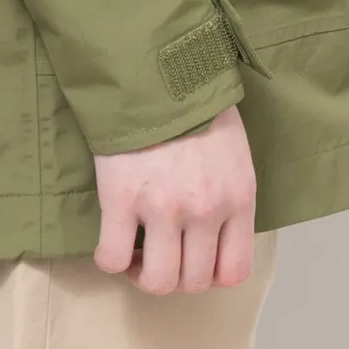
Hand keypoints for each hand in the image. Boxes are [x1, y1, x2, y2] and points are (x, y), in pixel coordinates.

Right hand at [90, 103, 257, 292]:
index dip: (211, 276)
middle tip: (160, 253)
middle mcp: (206, 210)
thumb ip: (228, 193)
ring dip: (144, 275)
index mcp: (238, 197)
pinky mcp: (122, 198)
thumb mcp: (232, 150)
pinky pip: (113, 257)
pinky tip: (112, 242)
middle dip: (176, 275)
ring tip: (136, 253)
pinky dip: (110, 259)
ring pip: (158, 281)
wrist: (154, 66)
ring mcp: (164, 207)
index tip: (193, 260)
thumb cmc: (195, 103)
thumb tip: (214, 230)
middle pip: (194, 281)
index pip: (235, 271)